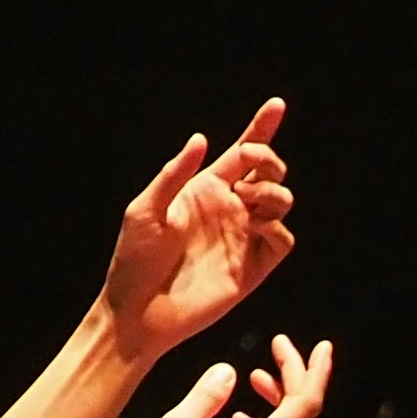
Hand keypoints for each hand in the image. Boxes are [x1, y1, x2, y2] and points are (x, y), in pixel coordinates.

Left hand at [94, 98, 297, 364]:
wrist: (139, 312)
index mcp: (205, 190)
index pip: (242, 154)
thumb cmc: (134, 259)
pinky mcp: (253, 268)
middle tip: (250, 163)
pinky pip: (282, 240)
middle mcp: (229, 210)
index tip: (276, 105)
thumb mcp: (145, 208)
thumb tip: (202, 139)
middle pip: (269, 172)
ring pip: (282, 201)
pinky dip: (275, 227)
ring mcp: (243, 238)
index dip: (262, 128)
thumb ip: (175, 174)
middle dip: (268, 158)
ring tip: (247, 201)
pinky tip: (253, 226)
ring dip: (272, 191)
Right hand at [132, 334, 333, 417]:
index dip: (315, 369)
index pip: (307, 401)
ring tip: (255, 376)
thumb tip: (229, 370)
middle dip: (294, 374)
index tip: (323, 345)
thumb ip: (204, 397)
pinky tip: (237, 417)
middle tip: (279, 347)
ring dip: (280, 397)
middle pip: (304, 410)